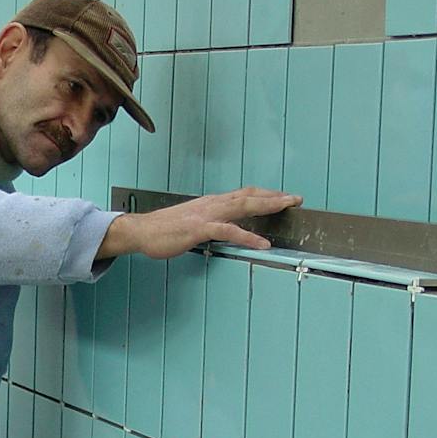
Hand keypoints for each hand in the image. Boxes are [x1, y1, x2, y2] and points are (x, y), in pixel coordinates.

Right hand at [96, 186, 302, 259]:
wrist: (140, 231)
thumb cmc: (163, 229)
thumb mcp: (192, 222)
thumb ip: (210, 223)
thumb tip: (225, 228)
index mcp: (211, 203)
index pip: (243, 194)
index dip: (265, 194)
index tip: (283, 197)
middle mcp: (212, 204)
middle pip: (249, 195)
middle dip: (274, 196)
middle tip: (296, 198)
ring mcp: (206, 214)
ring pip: (243, 205)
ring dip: (267, 206)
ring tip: (287, 208)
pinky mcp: (200, 228)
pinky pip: (229, 230)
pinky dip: (248, 237)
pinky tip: (262, 244)